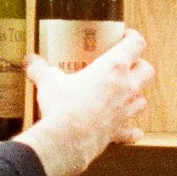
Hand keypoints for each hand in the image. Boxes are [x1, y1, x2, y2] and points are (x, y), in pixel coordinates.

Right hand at [22, 28, 153, 175]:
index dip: (133, 38)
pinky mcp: (119, 131)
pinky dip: (131, 131)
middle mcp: (126, 87)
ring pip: (143, 99)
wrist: (67, 139)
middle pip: (147, 70)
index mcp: (113, 67)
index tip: (125, 36)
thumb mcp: (48, 81)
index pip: (135, 44)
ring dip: (136, 95)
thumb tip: (29, 61)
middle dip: (140, 66)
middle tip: (127, 65)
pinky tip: (130, 132)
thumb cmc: (63, 105)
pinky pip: (131, 132)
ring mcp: (125, 110)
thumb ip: (40, 69)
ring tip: (125, 95)